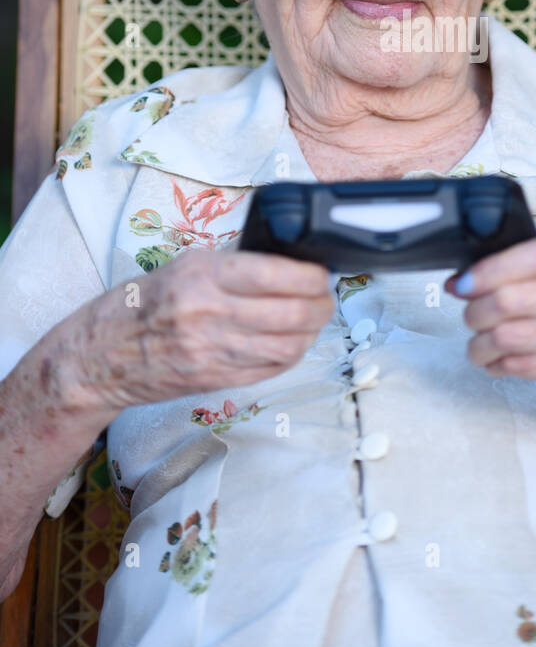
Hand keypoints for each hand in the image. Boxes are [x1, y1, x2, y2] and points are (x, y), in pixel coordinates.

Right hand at [61, 247, 334, 417]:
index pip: (278, 274)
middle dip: (322, 305)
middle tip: (326, 297)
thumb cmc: (139, 304)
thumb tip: (285, 266)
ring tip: (315, 319)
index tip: (321, 272)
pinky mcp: (215, 380)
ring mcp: (213, 351)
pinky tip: (294, 342)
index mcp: (203, 275)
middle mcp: (209, 313)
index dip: (312, 276)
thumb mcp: (183, 266)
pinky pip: (270, 369)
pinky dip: (291, 354)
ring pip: (288, 346)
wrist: (99, 357)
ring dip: (312, 332)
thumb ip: (231, 266)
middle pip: (292, 313)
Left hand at [444, 237, 535, 419]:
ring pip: (508, 336)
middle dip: (475, 313)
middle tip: (470, 319)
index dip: (484, 272)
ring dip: (481, 346)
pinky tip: (500, 364)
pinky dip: (501, 366)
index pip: (524, 256)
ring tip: (479, 348)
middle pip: (507, 300)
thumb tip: (470, 277)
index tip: (462, 284)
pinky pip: (522, 365)